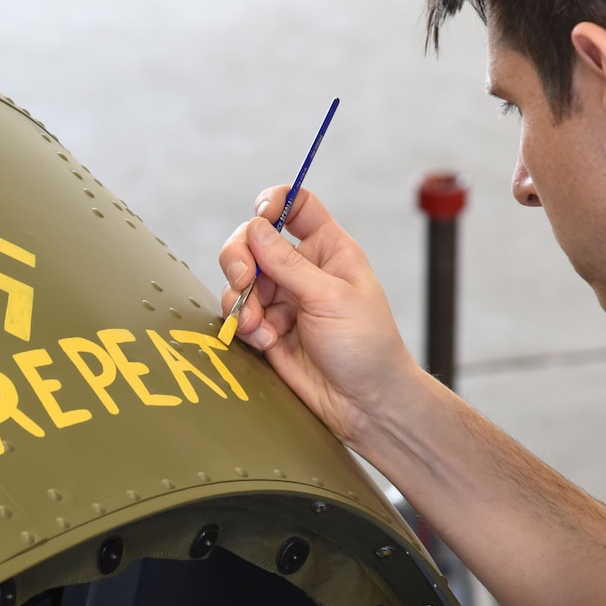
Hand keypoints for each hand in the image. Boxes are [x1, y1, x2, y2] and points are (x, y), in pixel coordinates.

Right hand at [216, 187, 419, 448]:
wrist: (364, 402)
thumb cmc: (366, 346)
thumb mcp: (329, 297)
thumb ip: (287, 263)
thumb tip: (255, 228)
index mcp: (328, 249)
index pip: (296, 206)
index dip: (274, 202)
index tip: (261, 215)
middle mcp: (303, 269)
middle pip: (253, 240)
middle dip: (240, 257)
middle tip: (242, 280)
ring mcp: (283, 299)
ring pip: (240, 280)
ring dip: (240, 299)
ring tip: (257, 325)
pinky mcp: (268, 329)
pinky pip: (240, 314)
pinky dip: (244, 325)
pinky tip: (264, 341)